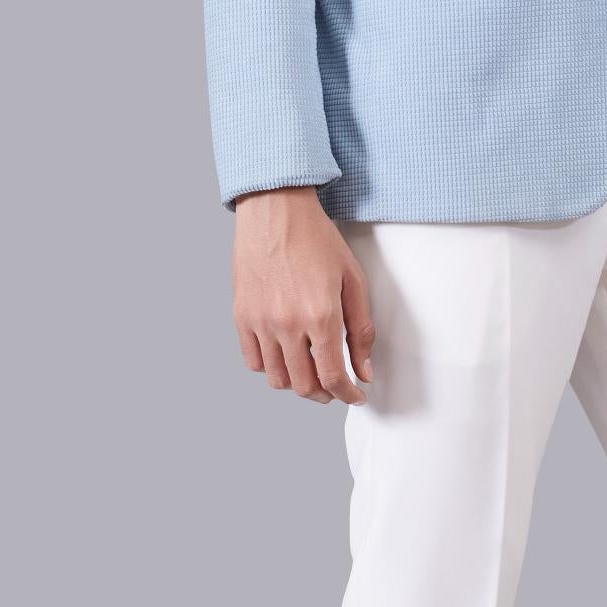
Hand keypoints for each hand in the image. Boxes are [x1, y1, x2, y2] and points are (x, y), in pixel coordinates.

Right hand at [231, 189, 375, 403]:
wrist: (276, 211)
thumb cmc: (317, 239)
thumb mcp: (353, 280)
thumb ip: (361, 329)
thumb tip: (365, 370)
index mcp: (321, 316)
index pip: (334, 377)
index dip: (348, 395)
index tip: (355, 396)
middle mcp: (288, 325)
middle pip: (305, 386)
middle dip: (325, 394)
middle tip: (336, 386)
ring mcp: (261, 322)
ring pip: (278, 379)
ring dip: (298, 383)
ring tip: (310, 370)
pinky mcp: (241, 316)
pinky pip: (254, 361)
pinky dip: (271, 367)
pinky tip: (285, 355)